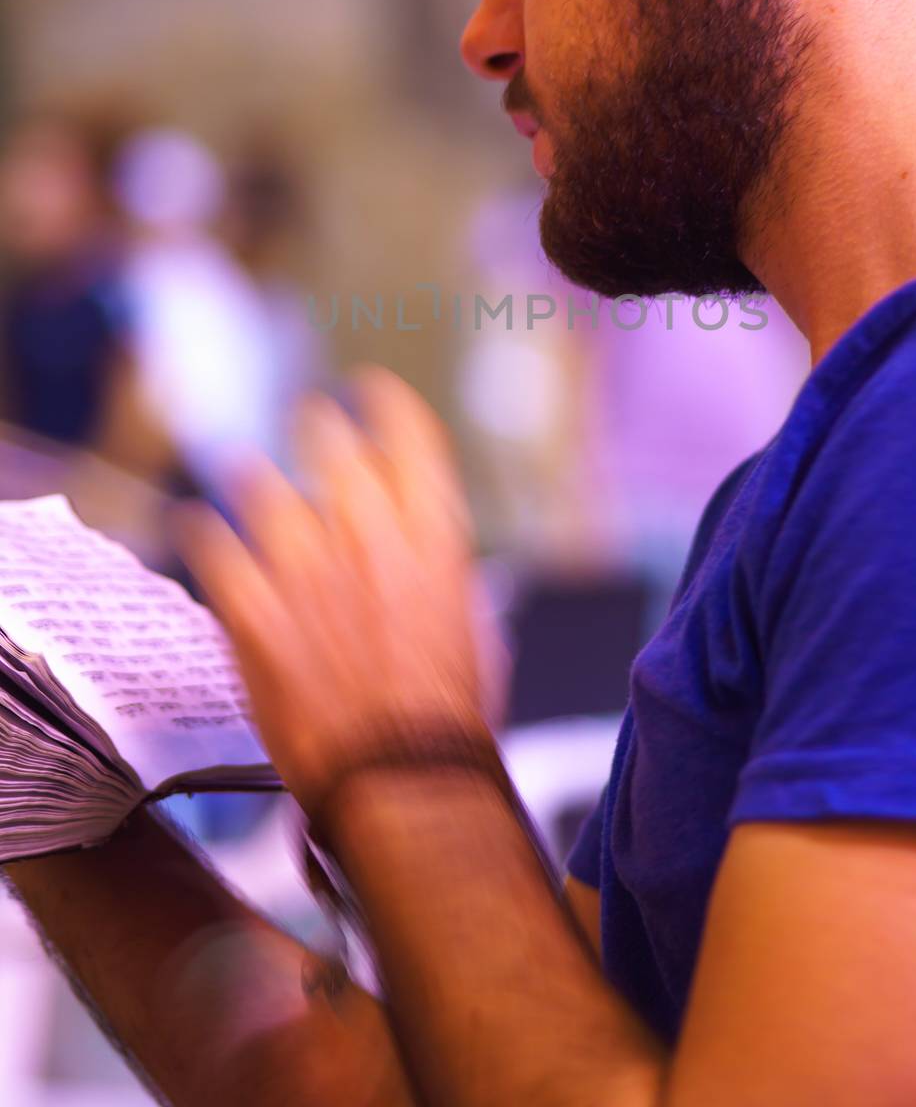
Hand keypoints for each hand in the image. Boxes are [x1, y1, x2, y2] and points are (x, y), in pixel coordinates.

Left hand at [174, 365, 484, 812]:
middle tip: (308, 422)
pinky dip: (201, 533)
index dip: (384, 402)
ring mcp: (304, 566)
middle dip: (317, 426)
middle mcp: (367, 532)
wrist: (399, 773)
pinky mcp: (253, 608)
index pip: (407, 433)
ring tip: (244, 470)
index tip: (370, 389)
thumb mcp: (472, 627)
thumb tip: (431, 567)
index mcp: (432, 532)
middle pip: (329, 442)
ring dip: (254, 477)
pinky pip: (213, 548)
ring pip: (262, 486)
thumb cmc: (446, 712)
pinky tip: (194, 525)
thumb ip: (441, 579)